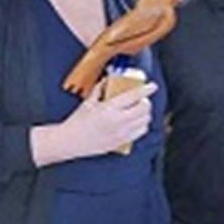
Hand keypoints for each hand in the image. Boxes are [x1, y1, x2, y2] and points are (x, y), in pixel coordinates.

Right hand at [31, 80, 157, 165]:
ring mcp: (121, 133)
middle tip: (142, 99)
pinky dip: (142, 125)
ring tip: (139, 110)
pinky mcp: (121, 142)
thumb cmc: (77, 122)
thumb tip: (107, 80)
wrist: (71, 141)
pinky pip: (140, 133)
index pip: (134, 96)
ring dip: (145, 114)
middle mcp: (118, 121)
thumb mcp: (88, 102)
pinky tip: (136, 122)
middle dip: (146, 102)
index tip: (152, 86)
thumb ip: (100, 90)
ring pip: (145, 121)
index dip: (146, 90)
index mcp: (109, 108)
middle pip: (144, 109)